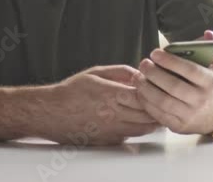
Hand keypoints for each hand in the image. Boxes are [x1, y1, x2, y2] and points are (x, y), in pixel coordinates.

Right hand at [43, 65, 158, 145]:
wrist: (52, 113)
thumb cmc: (71, 91)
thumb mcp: (96, 73)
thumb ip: (120, 71)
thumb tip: (139, 73)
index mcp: (111, 95)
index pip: (144, 97)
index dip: (154, 92)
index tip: (156, 87)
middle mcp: (113, 114)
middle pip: (147, 115)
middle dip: (157, 107)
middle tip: (160, 100)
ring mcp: (111, 130)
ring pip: (143, 129)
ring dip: (151, 121)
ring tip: (152, 111)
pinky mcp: (108, 141)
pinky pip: (130, 136)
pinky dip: (137, 129)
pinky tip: (135, 120)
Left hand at [133, 30, 212, 134]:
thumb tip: (209, 34)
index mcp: (212, 82)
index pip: (189, 70)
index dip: (170, 61)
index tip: (154, 52)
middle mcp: (202, 101)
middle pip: (173, 86)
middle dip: (154, 73)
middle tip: (143, 63)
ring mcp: (190, 115)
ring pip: (163, 102)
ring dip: (146, 88)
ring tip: (138, 76)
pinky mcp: (178, 126)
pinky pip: (158, 114)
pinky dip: (146, 102)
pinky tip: (140, 90)